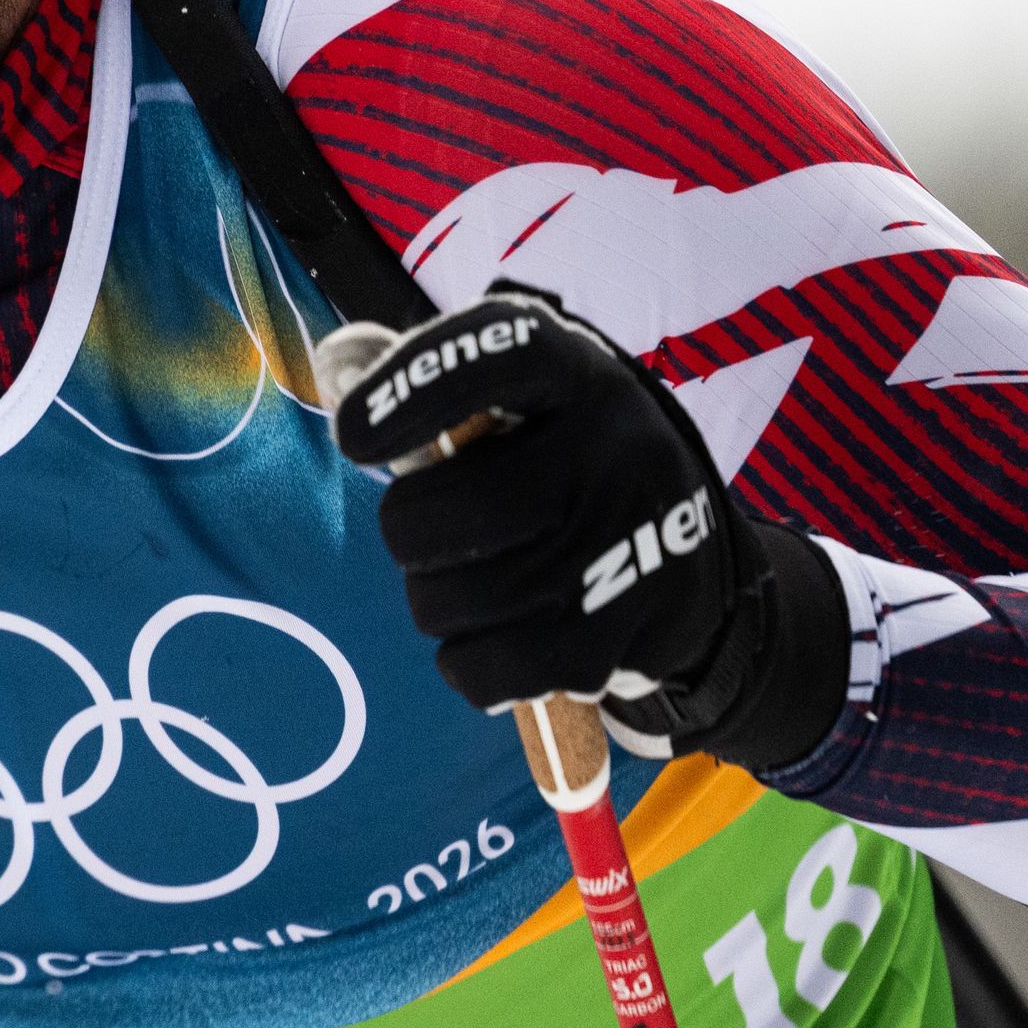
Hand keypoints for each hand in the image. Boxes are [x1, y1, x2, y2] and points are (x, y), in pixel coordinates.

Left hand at [327, 290, 842, 768]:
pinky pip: (509, 667)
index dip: (410, 393)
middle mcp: (616, 446)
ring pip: (474, 596)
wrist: (689, 548)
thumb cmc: (559, 459)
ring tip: (454, 589)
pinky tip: (480, 645)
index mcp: (573, 371)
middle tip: (416, 539)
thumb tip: (337, 371)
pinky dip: (470, 667)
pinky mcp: (642, 628)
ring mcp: (637, 540)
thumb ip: (434, 382)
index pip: (491, 361)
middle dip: (409, 535)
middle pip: (467, 507)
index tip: (354, 438)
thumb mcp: (520, 396)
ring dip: (434, 604)